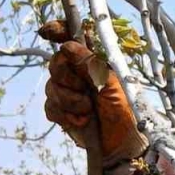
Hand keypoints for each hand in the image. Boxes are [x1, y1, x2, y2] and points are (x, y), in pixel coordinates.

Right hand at [41, 22, 147, 165]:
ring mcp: (69, 91)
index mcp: (94, 60)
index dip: (58, 30)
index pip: (72, 36)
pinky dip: (65, 115)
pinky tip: (82, 121)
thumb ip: (90, 64)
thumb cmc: (126, 110)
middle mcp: (79, 72)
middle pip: (56, 63)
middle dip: (69, 80)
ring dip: (70, 102)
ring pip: (52, 87)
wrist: (123, 144)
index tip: (48, 33)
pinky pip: (51, 107)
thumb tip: (67, 46)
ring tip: (89, 111)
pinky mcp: (62, 111)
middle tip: (87, 91)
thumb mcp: (113, 83)